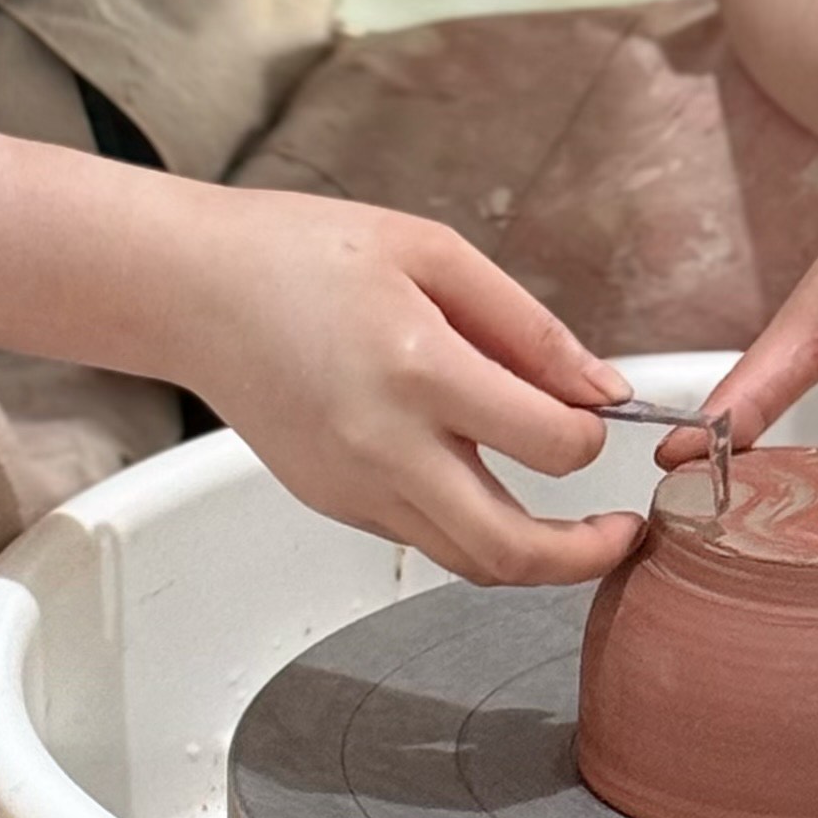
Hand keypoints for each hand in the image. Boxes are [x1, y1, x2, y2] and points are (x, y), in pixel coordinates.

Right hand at [177, 188, 647, 586]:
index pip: (553, 445)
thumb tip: (603, 391)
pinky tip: (483, 482)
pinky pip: (421, 537)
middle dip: (588, 554)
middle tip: (625, 534)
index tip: (601, 413)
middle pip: (512, 550)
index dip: (597, 435)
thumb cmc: (302, 254)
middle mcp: (385, 447)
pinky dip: (469, 527)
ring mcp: (354, 487)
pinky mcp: (332, 502)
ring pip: (467, 563)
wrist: (192, 290)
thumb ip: (528, 328)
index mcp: (419, 370)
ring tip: (574, 532)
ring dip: (533, 559)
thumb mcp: (432, 254)